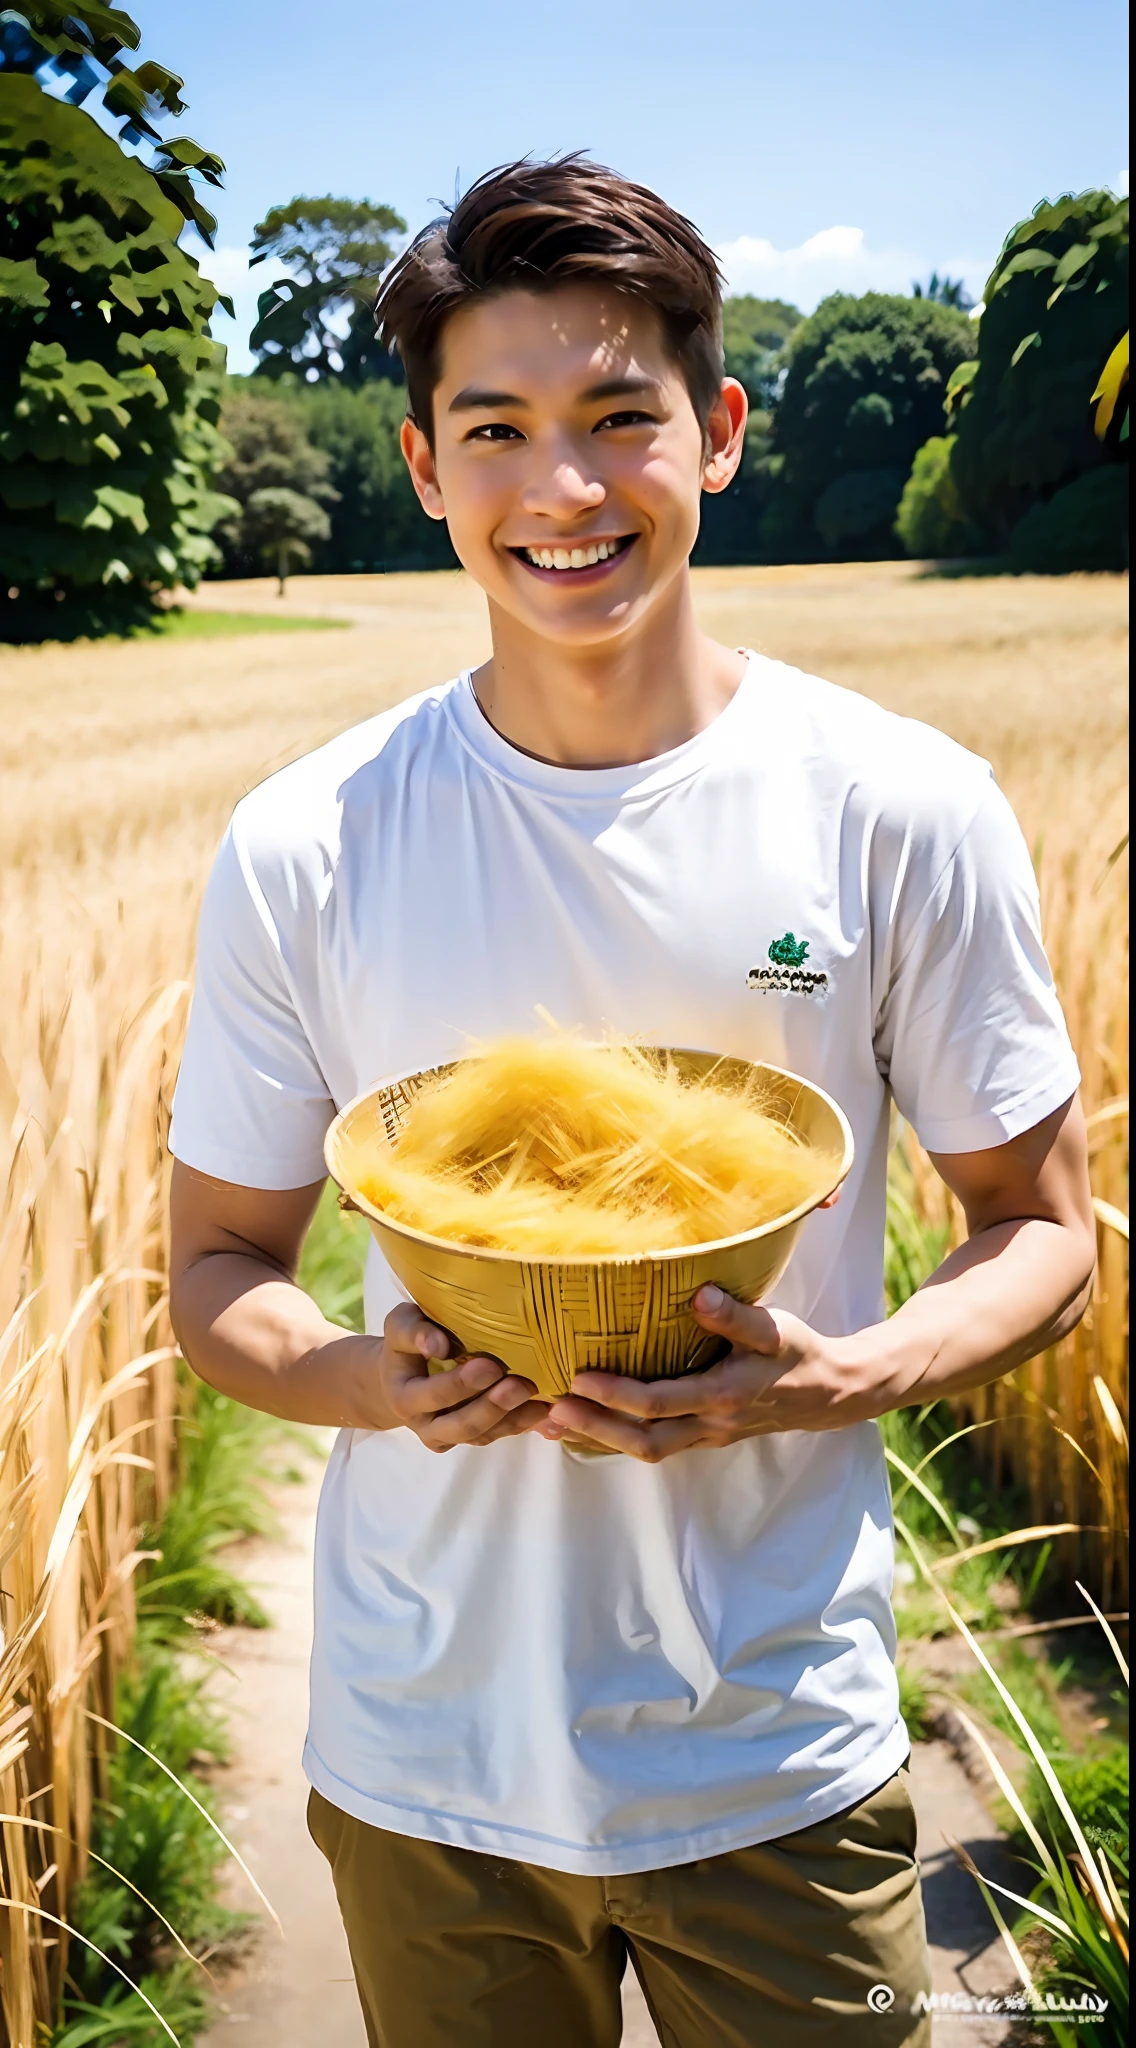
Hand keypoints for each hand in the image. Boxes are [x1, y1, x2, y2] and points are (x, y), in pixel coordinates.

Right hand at [377, 1302, 550, 1450]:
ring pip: (482, 1435)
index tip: (491, 1365)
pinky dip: (520, 1424)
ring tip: (540, 1401)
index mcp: (404, 1397)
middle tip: (522, 1385)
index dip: (462, 1384)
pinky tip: (543, 1409)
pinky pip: (495, 1435)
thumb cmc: (406, 1343)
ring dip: (512, 1419)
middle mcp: (425, 1424)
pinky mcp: (469, 1436)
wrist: (401, 1375)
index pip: (434, 1395)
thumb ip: (414, 1331)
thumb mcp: (400, 1326)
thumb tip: (439, 1344)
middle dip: (493, 1406)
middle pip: (461, 1425)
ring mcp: (448, 1435)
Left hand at [540, 1286, 899, 1461]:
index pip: (659, 1402)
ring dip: (597, 1439)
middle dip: (593, 1427)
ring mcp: (705, 1435)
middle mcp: (709, 1424)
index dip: (616, 1395)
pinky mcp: (702, 1435)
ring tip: (550, 1423)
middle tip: (548, 1409)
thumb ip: (735, 1315)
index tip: (578, 1377)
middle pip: (642, 1439)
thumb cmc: (797, 1353)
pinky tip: (584, 1427)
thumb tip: (698, 1294)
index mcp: (722, 1396)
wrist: (829, 1393)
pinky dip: (615, 1439)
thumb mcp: (774, 1329)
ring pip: (644, 1448)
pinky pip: (653, 1444)